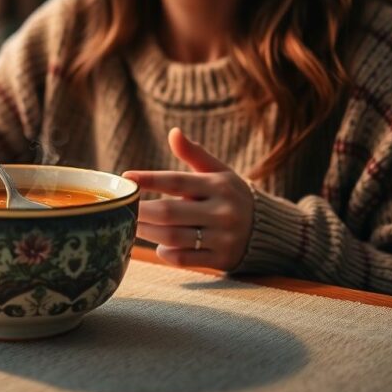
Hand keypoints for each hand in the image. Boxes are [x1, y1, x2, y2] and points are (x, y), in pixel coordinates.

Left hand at [123, 128, 253, 270]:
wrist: (269, 229)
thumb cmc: (231, 194)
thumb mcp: (218, 171)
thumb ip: (194, 153)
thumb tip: (174, 132)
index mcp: (218, 186)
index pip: (176, 181)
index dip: (149, 179)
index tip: (126, 177)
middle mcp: (221, 211)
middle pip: (169, 212)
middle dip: (140, 211)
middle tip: (122, 207)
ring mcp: (222, 237)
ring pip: (172, 237)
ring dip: (147, 232)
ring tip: (133, 224)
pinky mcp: (221, 259)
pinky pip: (184, 258)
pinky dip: (166, 253)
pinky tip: (158, 244)